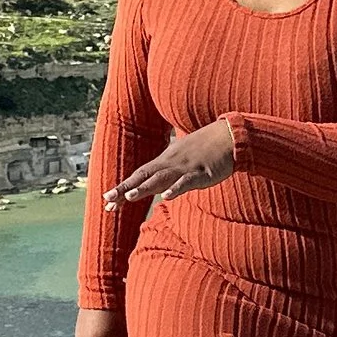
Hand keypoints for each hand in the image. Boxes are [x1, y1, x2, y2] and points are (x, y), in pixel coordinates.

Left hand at [104, 118, 236, 211]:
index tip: (107, 200)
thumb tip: (157, 186)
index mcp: (165, 161)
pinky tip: (166, 197)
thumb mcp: (182, 158)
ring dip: (145, 188)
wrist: (229, 136)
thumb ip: (168, 171)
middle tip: (108, 199)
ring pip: (162, 178)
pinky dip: (177, 188)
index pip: (139, 175)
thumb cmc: (206, 148)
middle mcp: (171, 163)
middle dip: (125, 188)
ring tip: (129, 197)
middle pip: (144, 176)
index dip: (123, 188)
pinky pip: (187, 181)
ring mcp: (186, 167)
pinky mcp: (202, 172)